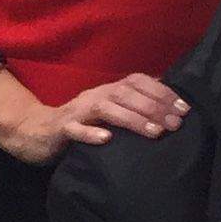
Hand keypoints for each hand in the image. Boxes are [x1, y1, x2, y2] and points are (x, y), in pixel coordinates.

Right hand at [40, 72, 187, 152]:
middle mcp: (94, 95)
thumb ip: (132, 101)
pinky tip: (107, 140)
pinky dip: (90, 133)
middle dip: (153, 108)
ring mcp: (77, 111)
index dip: (162, 92)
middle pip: (125, 94)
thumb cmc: (81, 122)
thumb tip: (166, 94)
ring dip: (132, 119)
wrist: (36, 130)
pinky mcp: (61, 129)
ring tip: (155, 132)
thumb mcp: (109, 108)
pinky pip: (74, 129)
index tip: (184, 109)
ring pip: (105, 109)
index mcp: (108, 89)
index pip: (137, 82)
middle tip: (175, 124)